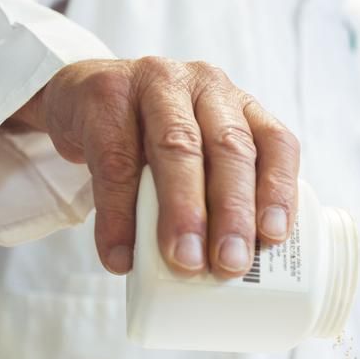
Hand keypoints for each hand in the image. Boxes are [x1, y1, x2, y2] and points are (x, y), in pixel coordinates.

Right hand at [7, 58, 299, 276]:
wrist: (81, 100)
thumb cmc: (152, 141)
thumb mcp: (196, 158)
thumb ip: (214, 198)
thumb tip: (229, 275)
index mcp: (240, 106)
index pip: (275, 144)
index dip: (278, 190)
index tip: (273, 237)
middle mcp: (206, 87)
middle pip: (229, 148)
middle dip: (233, 210)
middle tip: (230, 263)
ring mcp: (155, 83)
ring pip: (177, 147)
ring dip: (183, 211)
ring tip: (185, 260)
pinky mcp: (105, 96)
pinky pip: (114, 162)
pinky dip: (117, 217)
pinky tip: (120, 255)